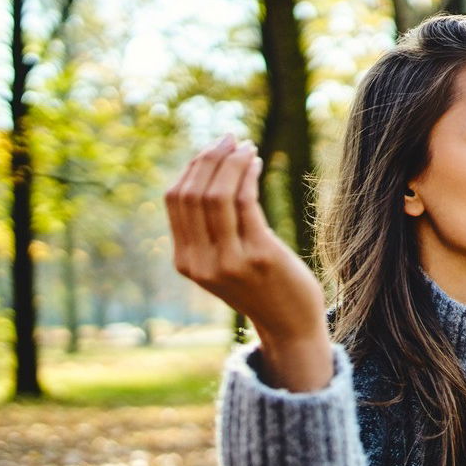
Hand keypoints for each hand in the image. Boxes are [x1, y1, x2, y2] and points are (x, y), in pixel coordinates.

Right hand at [165, 135, 330, 388]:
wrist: (290, 326)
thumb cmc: (262, 287)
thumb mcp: (223, 262)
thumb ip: (209, 232)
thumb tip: (208, 175)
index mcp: (185, 261)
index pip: (175, 201)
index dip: (192, 168)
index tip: (212, 149)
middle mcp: (201, 262)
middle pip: (193, 193)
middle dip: (210, 159)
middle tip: (229, 138)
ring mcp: (228, 260)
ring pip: (217, 195)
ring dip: (231, 162)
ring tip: (245, 146)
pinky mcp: (259, 255)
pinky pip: (245, 202)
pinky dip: (248, 175)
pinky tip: (256, 163)